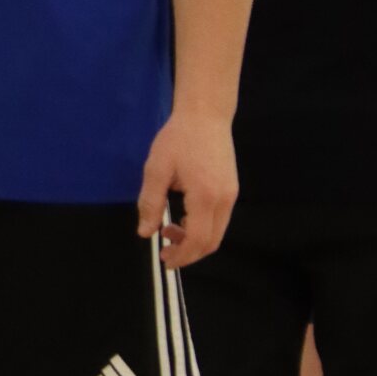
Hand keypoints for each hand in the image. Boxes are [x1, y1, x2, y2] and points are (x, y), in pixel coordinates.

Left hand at [137, 110, 238, 269]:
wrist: (206, 115)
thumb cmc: (178, 138)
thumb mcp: (156, 169)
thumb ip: (150, 203)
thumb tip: (145, 233)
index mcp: (205, 196)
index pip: (197, 240)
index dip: (181, 255)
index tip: (164, 260)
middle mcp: (224, 200)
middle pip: (211, 242)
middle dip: (188, 253)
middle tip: (165, 252)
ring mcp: (231, 195)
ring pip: (217, 233)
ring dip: (194, 240)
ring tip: (169, 231)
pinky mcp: (231, 190)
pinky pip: (219, 220)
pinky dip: (202, 228)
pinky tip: (183, 219)